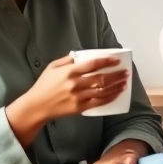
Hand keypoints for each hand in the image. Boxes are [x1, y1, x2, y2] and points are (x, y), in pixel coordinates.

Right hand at [7, 53, 129, 146]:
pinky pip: (99, 102)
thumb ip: (66, 60)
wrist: (37, 106)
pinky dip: (109, 97)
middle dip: (116, 74)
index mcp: (69, 72)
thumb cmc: (44, 85)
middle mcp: (75, 84)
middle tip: (125, 72)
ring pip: (102, 90)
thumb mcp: (51, 67)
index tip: (116, 60)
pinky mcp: (80, 107)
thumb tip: (80, 55)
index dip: (106, 61)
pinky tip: (116, 93)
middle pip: (101, 78)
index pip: (92, 64)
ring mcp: (78, 97)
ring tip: (125, 82)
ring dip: (116, 86)